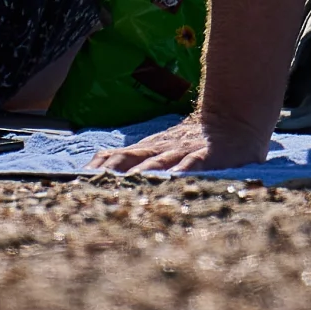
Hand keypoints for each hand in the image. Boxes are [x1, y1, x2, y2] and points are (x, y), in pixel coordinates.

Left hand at [93, 117, 274, 174]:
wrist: (234, 119)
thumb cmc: (195, 140)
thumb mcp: (161, 148)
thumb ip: (134, 158)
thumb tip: (98, 167)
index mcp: (147, 150)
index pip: (114, 158)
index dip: (97, 170)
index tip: (77, 183)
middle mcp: (160, 150)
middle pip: (130, 162)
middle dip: (112, 176)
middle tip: (94, 191)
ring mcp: (183, 152)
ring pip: (157, 164)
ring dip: (140, 176)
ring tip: (125, 189)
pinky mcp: (208, 156)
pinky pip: (193, 164)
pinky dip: (181, 171)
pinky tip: (173, 180)